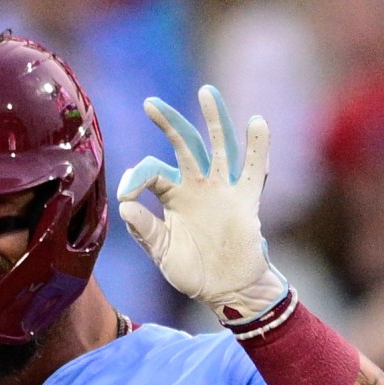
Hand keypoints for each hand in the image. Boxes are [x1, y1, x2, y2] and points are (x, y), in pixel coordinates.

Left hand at [117, 84, 286, 322]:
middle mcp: (198, 184)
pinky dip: (258, 148)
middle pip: (185, 145)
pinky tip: (256, 124)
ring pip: (219, 147)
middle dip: (169, 123)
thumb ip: (144, 230)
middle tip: (150, 104)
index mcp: (173, 194)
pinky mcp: (247, 200)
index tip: (126, 195)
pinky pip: (254, 170)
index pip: (153, 172)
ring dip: (214, 120)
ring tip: (206, 93)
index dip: (137, 178)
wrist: (227, 291)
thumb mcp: (162, 252)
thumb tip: (125, 205)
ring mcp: (224, 189)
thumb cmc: (192, 270)